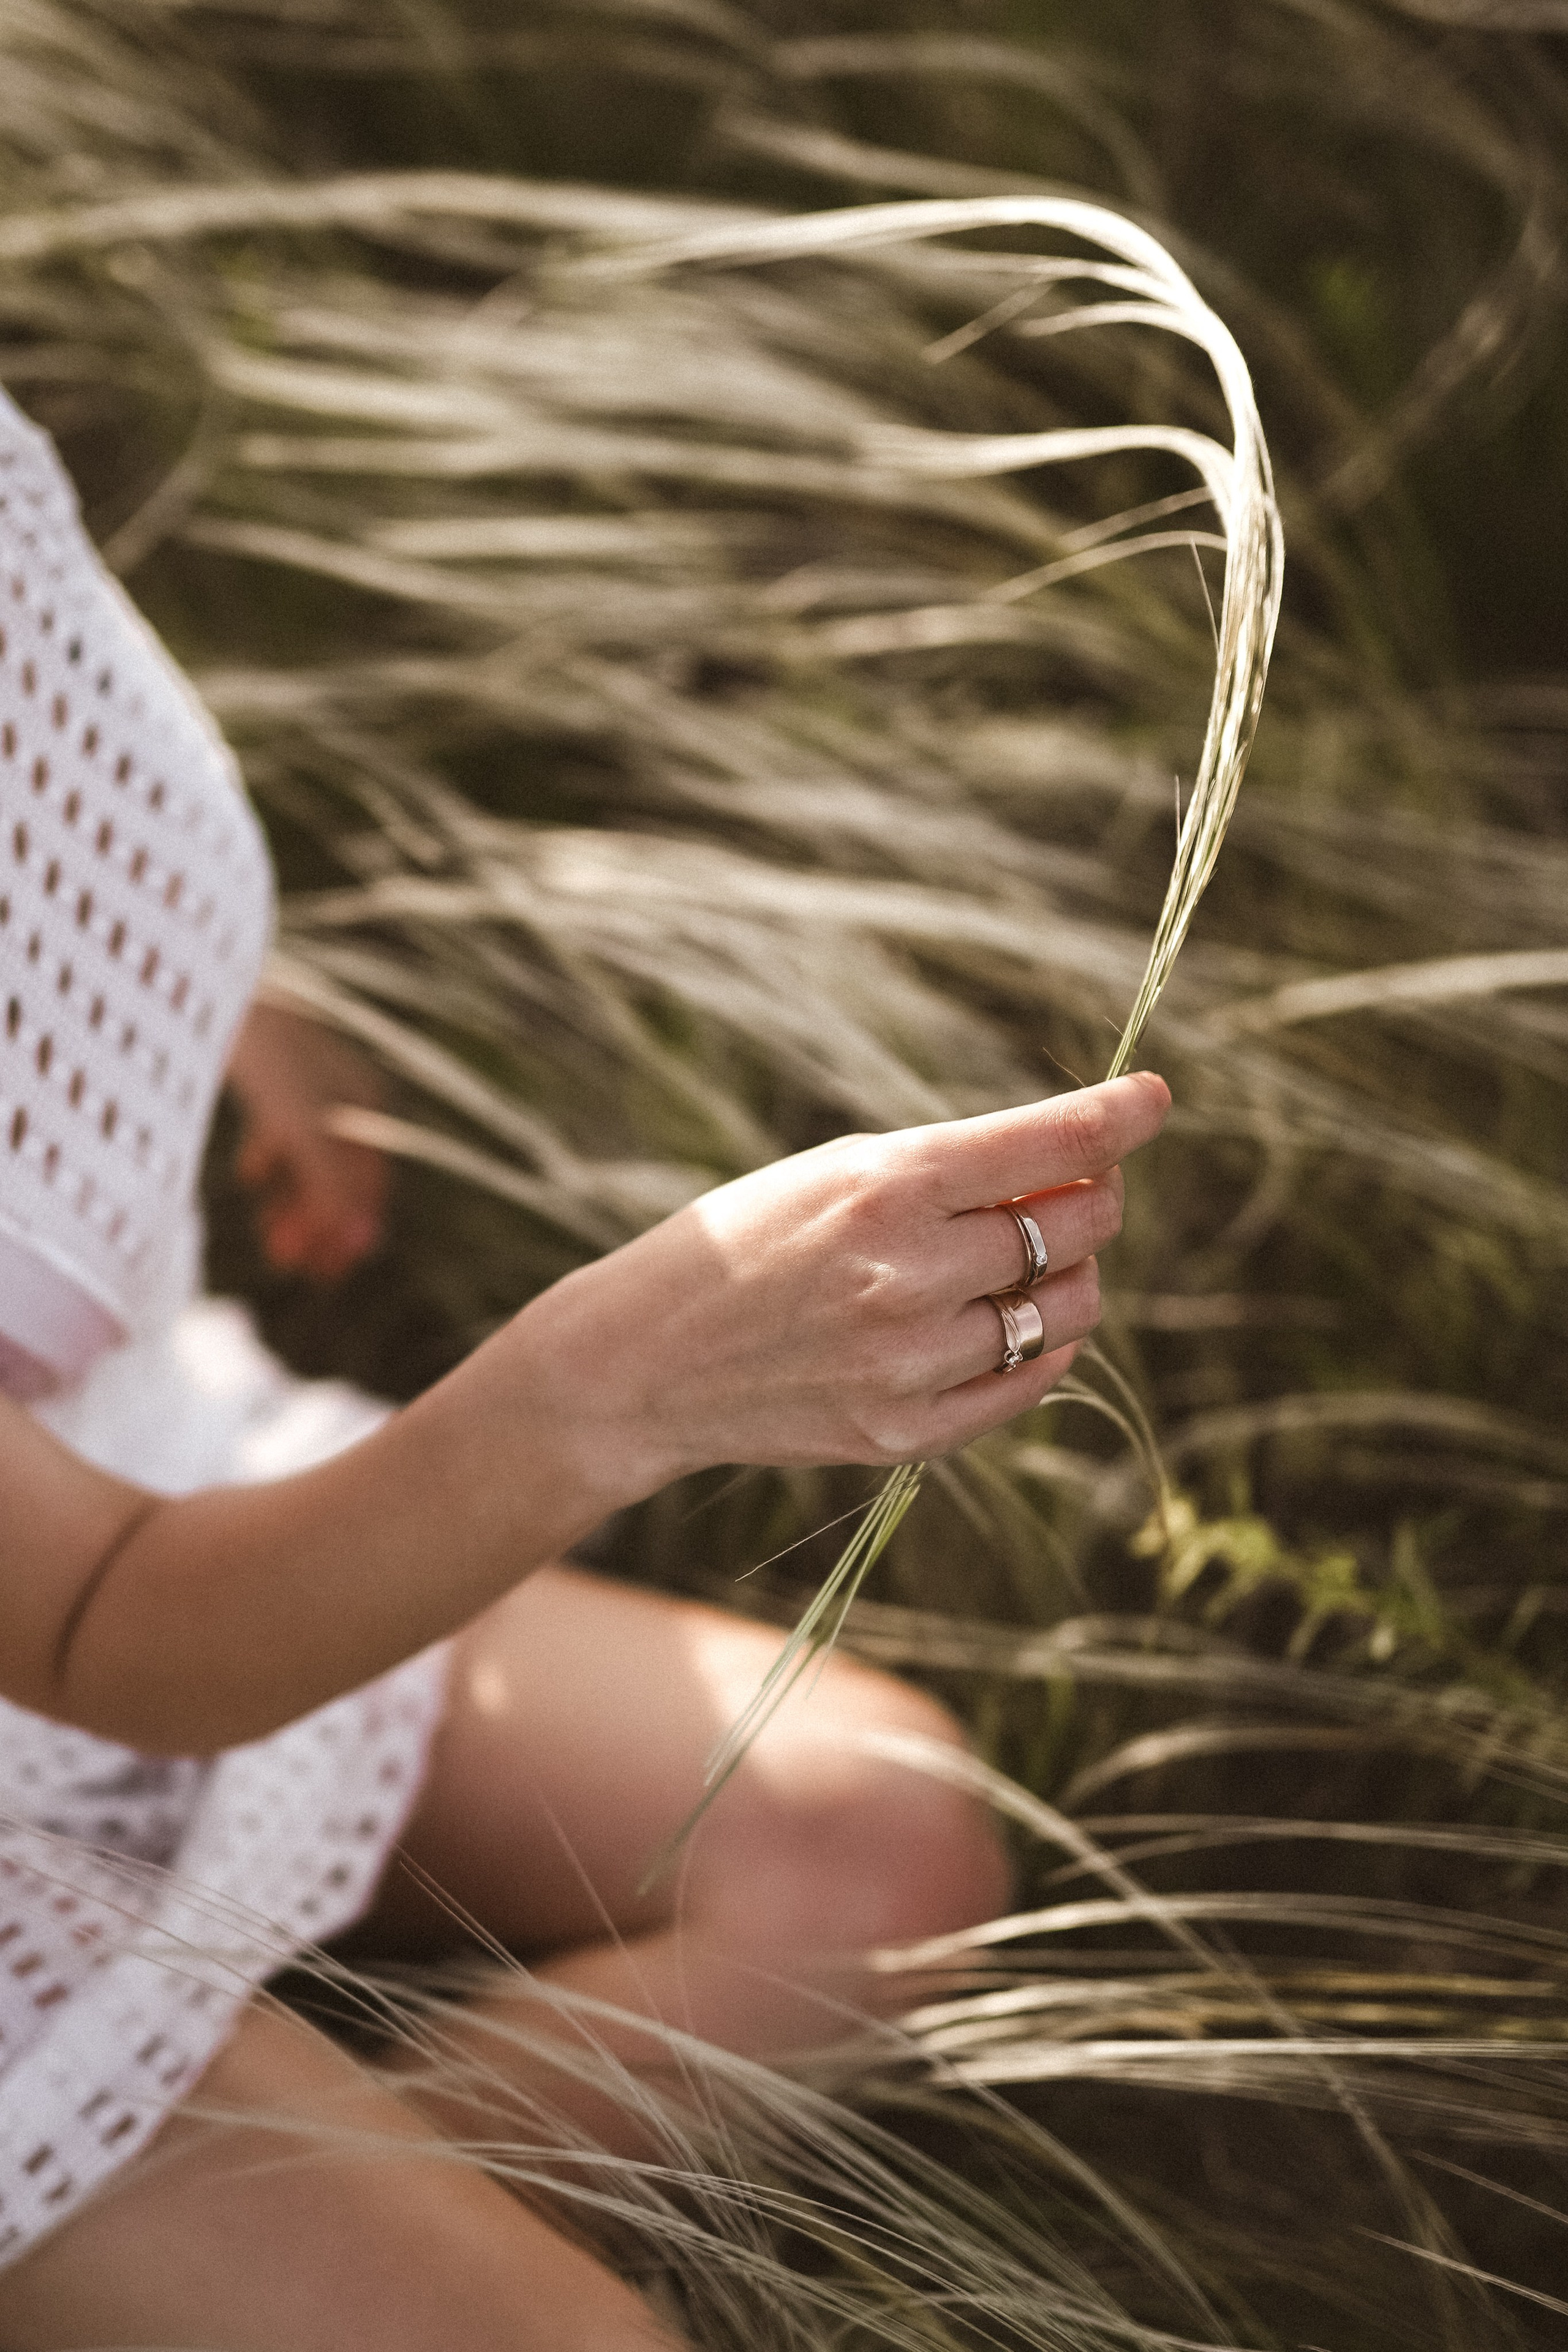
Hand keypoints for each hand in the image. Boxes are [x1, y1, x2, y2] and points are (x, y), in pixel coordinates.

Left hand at [225, 1004, 389, 1281]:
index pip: (369, 1184)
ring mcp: (305, 1081)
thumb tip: (366, 1247)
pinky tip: (253, 1176)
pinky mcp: (271, 1071)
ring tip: (269, 1234)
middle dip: (315, 1221)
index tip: (325, 1273)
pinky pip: (282, 1127)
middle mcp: (343, 1093)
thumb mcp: (299, 1126)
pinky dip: (272, 1159)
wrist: (210, 979)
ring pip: (308, 1155)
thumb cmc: (265, 1051)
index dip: (349, 1230)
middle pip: (338, 1173)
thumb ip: (330, 1185)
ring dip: (292, 1199)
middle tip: (287, 1262)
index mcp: (364, 1104)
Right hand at [527, 1071, 1169, 1495]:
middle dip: (1088, 1199)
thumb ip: (955, 1171)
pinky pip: (1031, 1380)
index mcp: (889, 1185)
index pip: (1055, 1143)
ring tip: (1013, 1266)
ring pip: (1067, 1308)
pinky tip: (1001, 1323)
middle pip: (1078, 1226)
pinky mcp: (906, 1433)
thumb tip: (1082, 1171)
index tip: (1151, 1099)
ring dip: (1065, 1278)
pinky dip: (1039, 1345)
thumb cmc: (749, 1240)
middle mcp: (909, 1273)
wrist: (644, 1360)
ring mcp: (911, 1362)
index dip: (1121, 1114)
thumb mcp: (838, 1171)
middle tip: (1058, 1193)